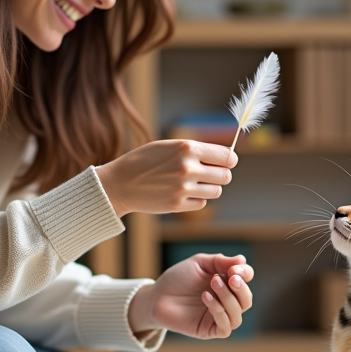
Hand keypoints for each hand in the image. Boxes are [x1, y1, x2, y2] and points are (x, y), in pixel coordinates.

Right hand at [95, 140, 237, 216]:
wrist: (120, 182)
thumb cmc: (145, 161)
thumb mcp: (169, 146)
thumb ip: (195, 150)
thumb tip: (226, 157)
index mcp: (187, 148)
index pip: (227, 156)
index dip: (230, 160)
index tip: (227, 162)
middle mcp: (188, 167)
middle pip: (226, 176)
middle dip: (221, 175)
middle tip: (210, 174)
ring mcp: (183, 188)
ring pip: (216, 191)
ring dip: (209, 188)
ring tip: (193, 183)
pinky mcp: (177, 205)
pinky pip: (201, 204)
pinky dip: (195, 200)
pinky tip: (181, 193)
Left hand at [128, 254, 253, 338]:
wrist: (157, 296)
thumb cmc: (178, 278)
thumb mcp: (199, 263)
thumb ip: (220, 261)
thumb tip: (242, 259)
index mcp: (227, 283)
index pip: (246, 279)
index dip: (245, 273)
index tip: (234, 268)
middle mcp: (226, 301)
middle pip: (246, 300)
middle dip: (241, 288)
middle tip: (230, 278)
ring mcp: (219, 317)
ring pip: (238, 314)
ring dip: (228, 298)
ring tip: (213, 284)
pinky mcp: (210, 330)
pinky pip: (226, 327)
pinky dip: (219, 311)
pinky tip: (206, 297)